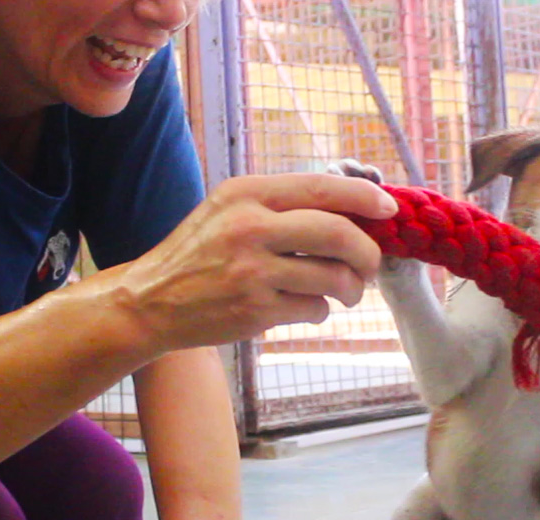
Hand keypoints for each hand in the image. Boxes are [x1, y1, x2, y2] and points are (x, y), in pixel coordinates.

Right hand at [104, 172, 398, 356]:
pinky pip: (314, 309)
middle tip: (370, 266)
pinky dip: (320, 311)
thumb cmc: (201, 253)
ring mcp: (253, 270)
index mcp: (248, 193)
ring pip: (334, 276)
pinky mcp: (255, 309)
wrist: (150, 300)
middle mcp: (250, 226)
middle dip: (367, 252)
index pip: (323, 188)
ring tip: (344, 292)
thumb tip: (353, 209)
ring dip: (351, 288)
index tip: (389, 209)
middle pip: (339, 233)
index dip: (365, 198)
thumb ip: (283, 205)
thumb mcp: (231, 210)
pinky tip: (305, 308)